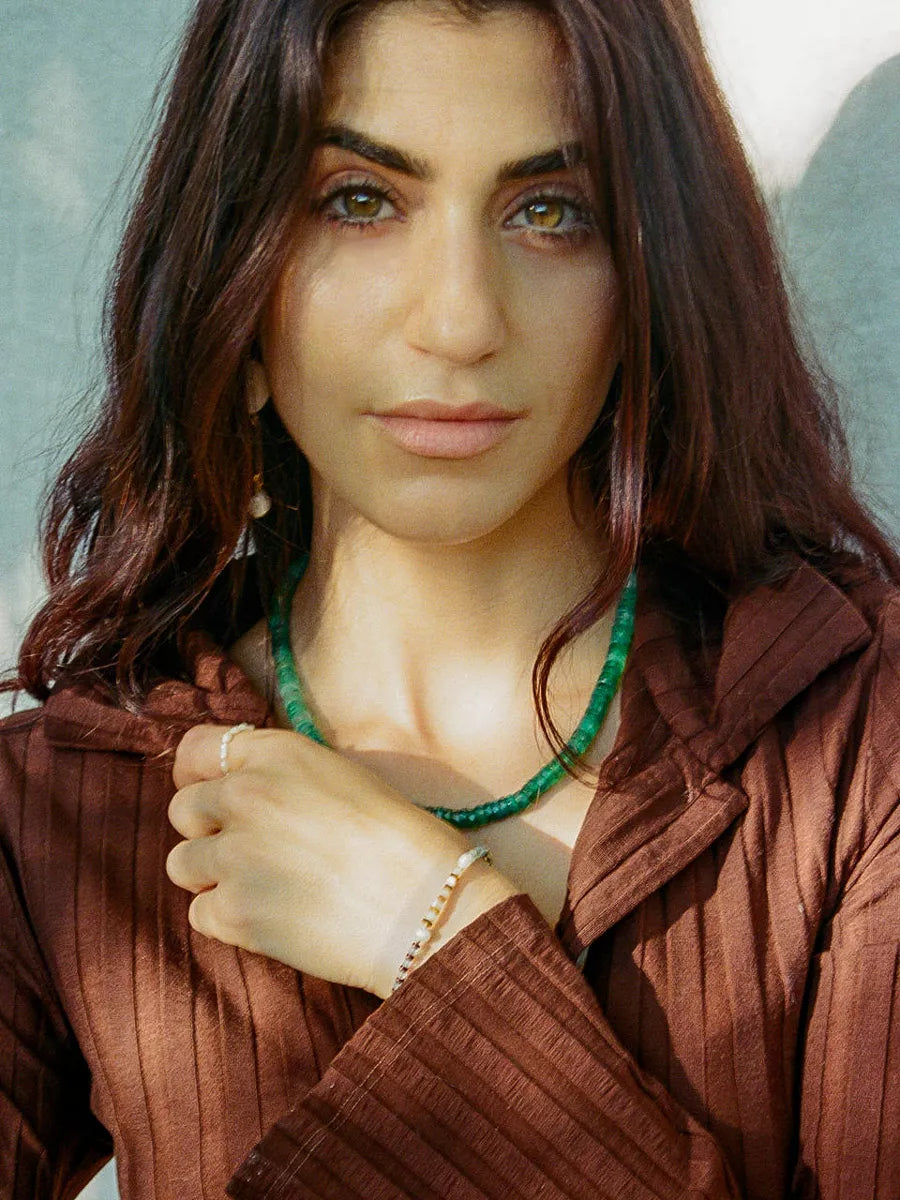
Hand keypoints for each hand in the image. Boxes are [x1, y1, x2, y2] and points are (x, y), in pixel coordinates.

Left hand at [166, 725, 518, 997]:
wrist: (428, 905)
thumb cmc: (403, 841)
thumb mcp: (342, 777)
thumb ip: (285, 776)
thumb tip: (243, 793)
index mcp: (277, 752)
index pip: (195, 749)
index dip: (200, 775)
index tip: (214, 795)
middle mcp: (245, 794)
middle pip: (182, 808)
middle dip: (207, 831)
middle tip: (246, 851)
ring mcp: (234, 854)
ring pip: (180, 864)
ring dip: (211, 878)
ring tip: (260, 888)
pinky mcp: (235, 913)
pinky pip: (199, 915)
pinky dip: (227, 920)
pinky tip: (270, 919)